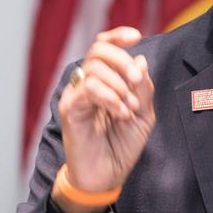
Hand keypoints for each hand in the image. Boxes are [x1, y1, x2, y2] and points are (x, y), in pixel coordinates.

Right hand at [57, 27, 154, 212]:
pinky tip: (120, 114)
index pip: (104, 46)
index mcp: (105, 80)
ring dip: (118, 86)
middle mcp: (87, 83)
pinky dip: (110, 97)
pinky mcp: (69, 109)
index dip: (118, 36)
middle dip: (122, 62)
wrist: (107, 177)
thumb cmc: (122, 146)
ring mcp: (76, 95)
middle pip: (98, 50)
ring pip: (94, 68)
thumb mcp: (143, 114)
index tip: (136, 36)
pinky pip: (88, 88)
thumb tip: (140, 60)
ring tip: (128, 110)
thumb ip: (143, 88)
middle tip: (135, 83)